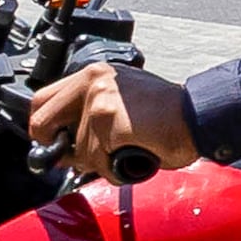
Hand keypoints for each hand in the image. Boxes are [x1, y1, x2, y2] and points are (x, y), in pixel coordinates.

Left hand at [25, 61, 195, 179]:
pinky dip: (117, 167)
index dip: (43, 127)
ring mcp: (99, 102)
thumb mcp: (119, 104)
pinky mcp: (111, 123)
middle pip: (42, 123)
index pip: (42, 100)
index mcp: (92, 73)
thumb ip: (85, 117)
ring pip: (77, 151)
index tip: (53, 142)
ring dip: (101, 161)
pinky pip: (99, 161)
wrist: (199, 116)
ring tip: (128, 148)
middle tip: (83, 155)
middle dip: (57, 148)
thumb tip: (57, 149)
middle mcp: (92, 81)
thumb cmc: (166, 114)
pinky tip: (136, 153)